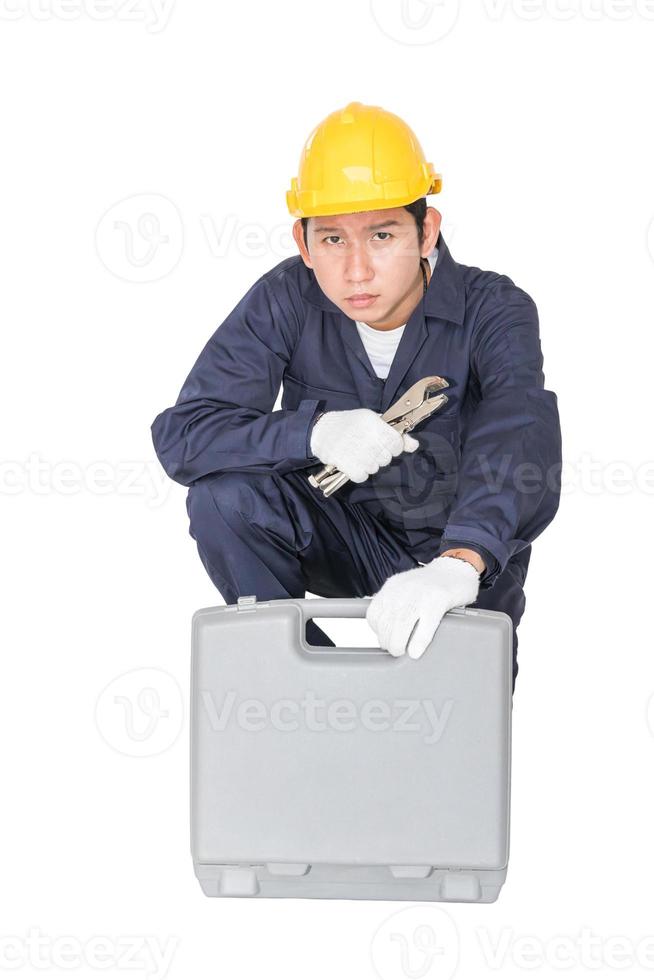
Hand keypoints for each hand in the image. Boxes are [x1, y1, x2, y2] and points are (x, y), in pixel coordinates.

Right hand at [310, 407, 418, 483]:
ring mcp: (357, 453)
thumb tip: (415, 445)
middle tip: (367, 447)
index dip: (394, 446)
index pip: (396, 443)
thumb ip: (395, 432)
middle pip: (386, 458)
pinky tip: (352, 462)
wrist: (321, 431)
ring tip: (357, 453)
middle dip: (380, 455)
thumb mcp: (373, 420)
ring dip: (368, 464)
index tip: (386, 444)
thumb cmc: (349, 424)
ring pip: (375, 468)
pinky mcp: (347, 466)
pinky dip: (358, 472)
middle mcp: (367, 438)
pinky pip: (362, 476)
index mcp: (374, 424)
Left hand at [366, 556, 480, 658]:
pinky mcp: (439, 600)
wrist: (457, 568)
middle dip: (388, 641)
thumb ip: (394, 603)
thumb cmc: (433, 583)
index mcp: (393, 585)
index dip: (377, 630)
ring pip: (401, 625)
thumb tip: (384, 628)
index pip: (374, 612)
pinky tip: (416, 651)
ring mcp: (421, 594)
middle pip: (387, 621)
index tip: (384, 638)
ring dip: (399, 644)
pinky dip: (418, 642)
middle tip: (395, 649)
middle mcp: (404, 588)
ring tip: (403, 652)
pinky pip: (425, 626)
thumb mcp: (406, 587)